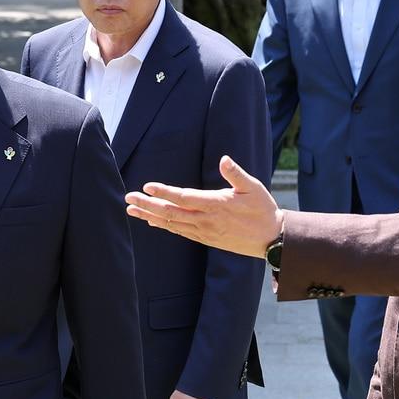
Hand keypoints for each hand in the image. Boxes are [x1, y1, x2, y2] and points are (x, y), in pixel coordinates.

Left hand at [125, 155, 282, 257]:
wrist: (271, 240)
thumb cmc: (263, 210)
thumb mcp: (254, 187)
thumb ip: (236, 174)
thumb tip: (224, 159)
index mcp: (216, 205)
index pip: (184, 197)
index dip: (165, 192)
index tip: (147, 187)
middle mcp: (206, 220)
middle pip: (171, 212)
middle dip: (147, 205)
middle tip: (128, 198)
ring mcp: (204, 231)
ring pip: (171, 223)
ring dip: (150, 216)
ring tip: (131, 210)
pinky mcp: (205, 239)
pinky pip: (179, 232)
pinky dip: (163, 226)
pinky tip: (151, 221)